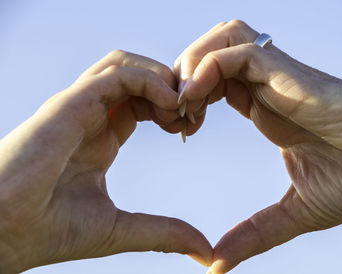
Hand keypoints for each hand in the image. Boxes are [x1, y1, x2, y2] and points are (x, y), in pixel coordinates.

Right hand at [0, 50, 211, 272]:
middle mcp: (90, 117)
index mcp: (101, 137)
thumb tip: (204, 251)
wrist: (0, 236)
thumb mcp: (121, 229)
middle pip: (139, 77)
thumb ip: (164, 233)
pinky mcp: (69, 104)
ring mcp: (78, 107)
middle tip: (192, 115)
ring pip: (127, 65)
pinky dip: (149, 80)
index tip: (191, 128)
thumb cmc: (49, 231)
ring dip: (162, 79)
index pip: (144, 103)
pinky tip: (169, 104)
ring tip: (180, 108)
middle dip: (173, 88)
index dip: (173, 108)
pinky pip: (116, 74)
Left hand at [175, 20, 341, 272]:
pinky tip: (195, 101)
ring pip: (220, 40)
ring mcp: (278, 76)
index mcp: (266, 108)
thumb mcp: (293, 214)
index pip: (213, 82)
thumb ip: (253, 235)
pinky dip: (206, 69)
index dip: (187, 99)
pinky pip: (236, 51)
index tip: (178, 130)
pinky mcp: (289, 72)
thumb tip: (216, 266)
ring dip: (191, 66)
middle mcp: (268, 86)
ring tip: (183, 106)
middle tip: (172, 115)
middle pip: (210, 52)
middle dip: (180, 76)